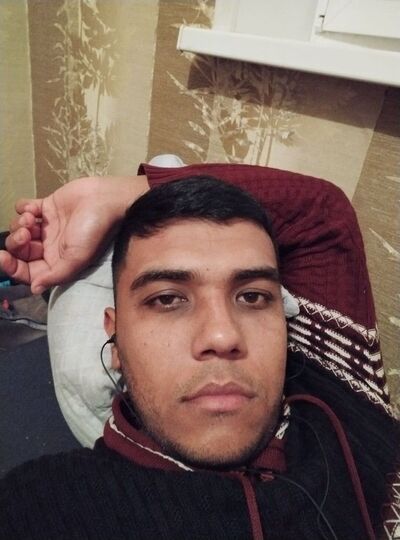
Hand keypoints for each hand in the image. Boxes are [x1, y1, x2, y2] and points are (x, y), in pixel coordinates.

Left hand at [0, 175, 148, 293]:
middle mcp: (50, 246)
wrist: (106, 200)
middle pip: (20, 250)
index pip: (27, 270)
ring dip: (19, 224)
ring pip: (19, 229)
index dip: (12, 267)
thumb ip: (55, 275)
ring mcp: (48, 226)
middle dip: (16, 242)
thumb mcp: (77, 259)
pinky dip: (23, 208)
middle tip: (26, 233)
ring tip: (31, 218)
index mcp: (56, 262)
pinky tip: (34, 208)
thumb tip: (35, 288)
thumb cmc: (95, 231)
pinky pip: (25, 209)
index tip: (2, 258)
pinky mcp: (47, 207)